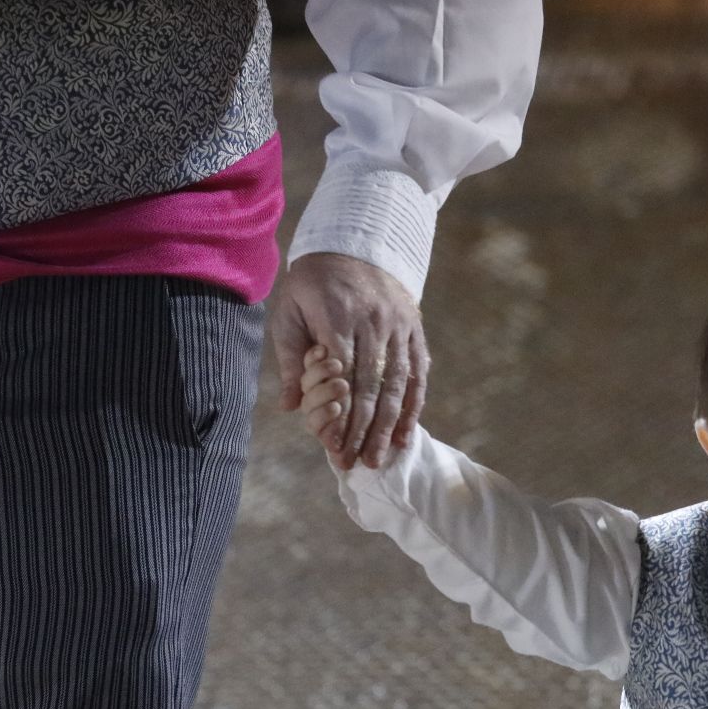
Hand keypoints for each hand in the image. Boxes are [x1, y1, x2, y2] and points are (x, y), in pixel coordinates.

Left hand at [269, 252, 429, 469]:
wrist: (356, 245)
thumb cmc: (313, 285)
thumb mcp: (290, 312)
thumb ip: (290, 360)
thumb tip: (289, 406)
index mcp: (338, 316)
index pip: (341, 374)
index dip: (339, 413)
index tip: (333, 446)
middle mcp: (374, 322)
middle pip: (372, 385)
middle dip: (364, 429)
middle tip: (356, 463)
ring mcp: (399, 327)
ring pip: (398, 384)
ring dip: (390, 426)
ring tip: (381, 458)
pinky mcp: (415, 331)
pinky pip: (418, 374)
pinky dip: (413, 407)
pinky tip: (407, 434)